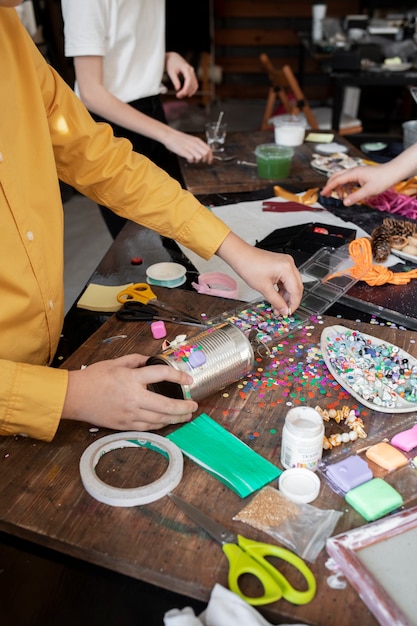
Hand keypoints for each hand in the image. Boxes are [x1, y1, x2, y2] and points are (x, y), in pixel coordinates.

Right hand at [63, 354, 197, 430]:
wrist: (74, 397)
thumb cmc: (93, 378)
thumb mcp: (116, 362)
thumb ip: (136, 360)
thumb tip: (150, 360)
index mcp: (132, 378)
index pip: (162, 375)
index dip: (179, 376)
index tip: (188, 379)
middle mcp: (134, 397)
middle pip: (166, 405)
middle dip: (184, 407)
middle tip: (194, 406)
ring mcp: (130, 414)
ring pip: (159, 419)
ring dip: (175, 418)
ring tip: (185, 416)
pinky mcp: (124, 425)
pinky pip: (147, 427)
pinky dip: (160, 424)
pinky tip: (167, 421)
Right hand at [164, 128, 212, 163]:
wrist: (170, 135)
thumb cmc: (179, 138)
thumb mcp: (191, 139)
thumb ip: (197, 145)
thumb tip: (203, 152)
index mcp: (197, 140)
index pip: (208, 149)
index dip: (210, 156)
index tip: (209, 161)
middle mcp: (195, 144)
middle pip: (206, 154)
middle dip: (205, 159)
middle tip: (202, 162)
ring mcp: (190, 148)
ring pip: (200, 157)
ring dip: (197, 161)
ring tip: (193, 160)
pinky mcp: (184, 152)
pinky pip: (192, 159)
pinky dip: (191, 161)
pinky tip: (188, 159)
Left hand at [165, 52, 197, 98]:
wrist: (173, 58)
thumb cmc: (171, 64)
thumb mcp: (171, 72)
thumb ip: (175, 80)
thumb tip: (178, 89)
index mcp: (186, 68)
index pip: (189, 80)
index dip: (186, 88)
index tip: (180, 94)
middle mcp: (191, 70)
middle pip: (192, 84)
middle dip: (186, 91)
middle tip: (178, 96)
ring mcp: (192, 73)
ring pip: (195, 85)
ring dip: (189, 92)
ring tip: (180, 96)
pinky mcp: (192, 75)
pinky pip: (194, 84)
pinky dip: (191, 90)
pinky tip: (187, 94)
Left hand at [217, 233, 302, 315]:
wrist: (240, 256)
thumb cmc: (249, 266)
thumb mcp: (263, 288)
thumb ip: (276, 301)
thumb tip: (284, 310)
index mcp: (287, 268)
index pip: (296, 290)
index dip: (293, 304)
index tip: (288, 313)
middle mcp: (289, 264)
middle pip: (296, 287)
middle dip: (290, 301)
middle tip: (283, 311)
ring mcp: (286, 263)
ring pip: (291, 284)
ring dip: (285, 296)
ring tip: (277, 306)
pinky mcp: (281, 265)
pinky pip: (286, 280)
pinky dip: (282, 289)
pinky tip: (276, 297)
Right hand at [321, 164, 391, 205]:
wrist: (393, 172)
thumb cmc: (383, 179)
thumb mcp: (368, 191)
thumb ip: (355, 197)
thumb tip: (345, 203)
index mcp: (353, 173)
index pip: (336, 180)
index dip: (328, 188)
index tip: (323, 194)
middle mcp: (353, 171)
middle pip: (336, 176)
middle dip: (330, 185)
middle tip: (327, 194)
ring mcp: (357, 172)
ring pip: (343, 178)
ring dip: (340, 187)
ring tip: (342, 197)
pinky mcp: (361, 175)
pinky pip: (349, 180)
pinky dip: (347, 187)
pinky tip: (350, 194)